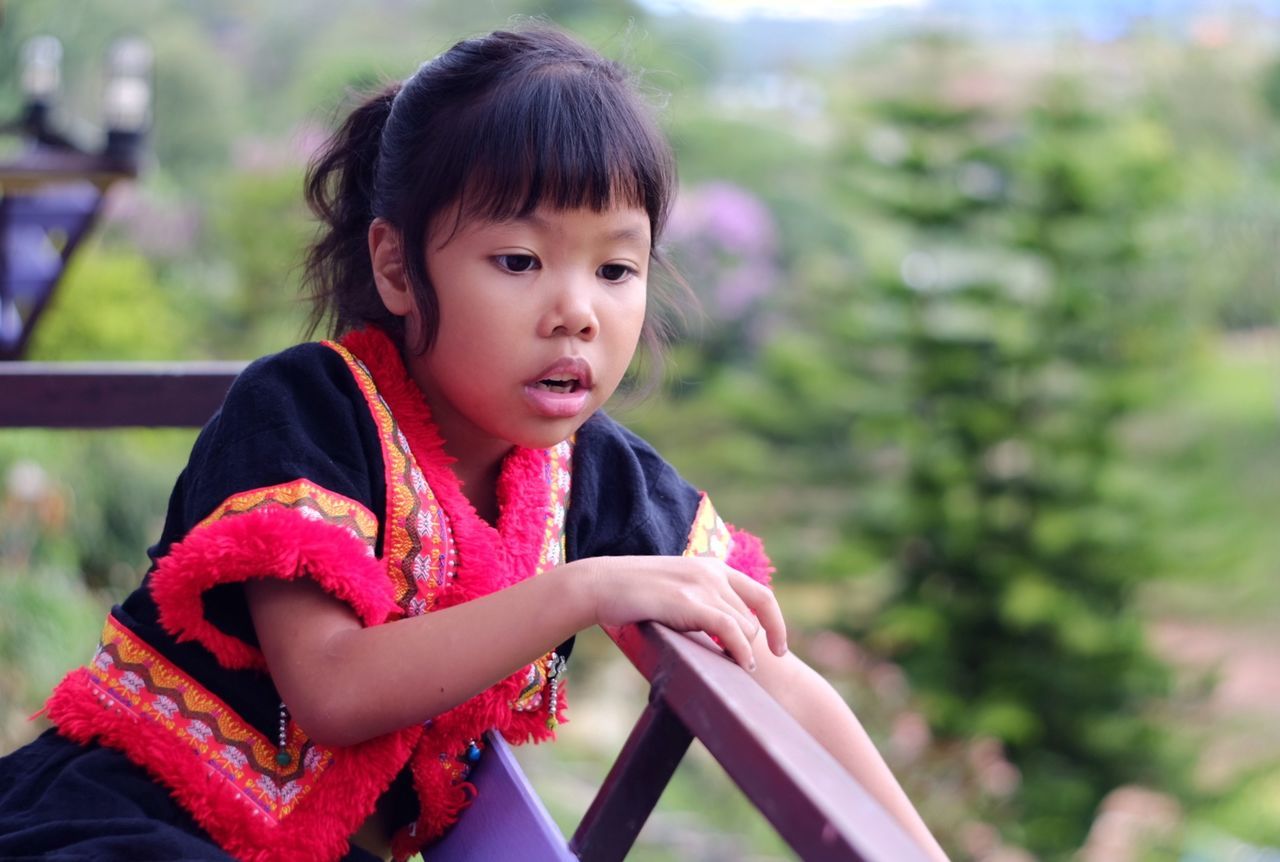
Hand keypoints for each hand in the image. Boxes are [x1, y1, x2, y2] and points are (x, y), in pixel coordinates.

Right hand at [576, 555, 787, 670]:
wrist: (600, 584)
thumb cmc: (632, 593)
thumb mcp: (674, 588)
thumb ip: (698, 599)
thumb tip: (719, 630)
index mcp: (711, 567)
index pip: (760, 595)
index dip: (776, 624)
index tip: (778, 649)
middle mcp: (712, 572)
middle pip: (753, 618)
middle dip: (754, 646)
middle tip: (747, 670)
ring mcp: (701, 585)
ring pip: (744, 627)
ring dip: (743, 652)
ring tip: (732, 669)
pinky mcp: (689, 602)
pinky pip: (731, 630)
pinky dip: (742, 651)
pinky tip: (741, 666)